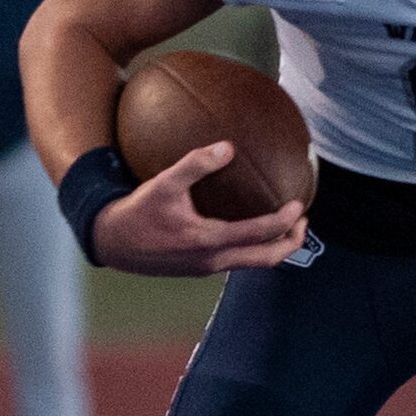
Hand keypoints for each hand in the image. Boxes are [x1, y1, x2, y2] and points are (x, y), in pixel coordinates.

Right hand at [90, 142, 306, 275]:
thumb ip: (195, 164)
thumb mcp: (164, 183)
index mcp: (209, 241)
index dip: (285, 220)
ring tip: (285, 228)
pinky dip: (253, 248)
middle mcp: (213, 260)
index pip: (259, 234)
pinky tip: (250, 229)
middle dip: (290, 243)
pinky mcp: (199, 268)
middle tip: (302, 223)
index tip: (299, 204)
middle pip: (266, 259)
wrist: (112, 243)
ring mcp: (206, 268)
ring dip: (273, 248)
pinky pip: (237, 260)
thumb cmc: (138, 213)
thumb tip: (227, 147)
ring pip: (253, 263)